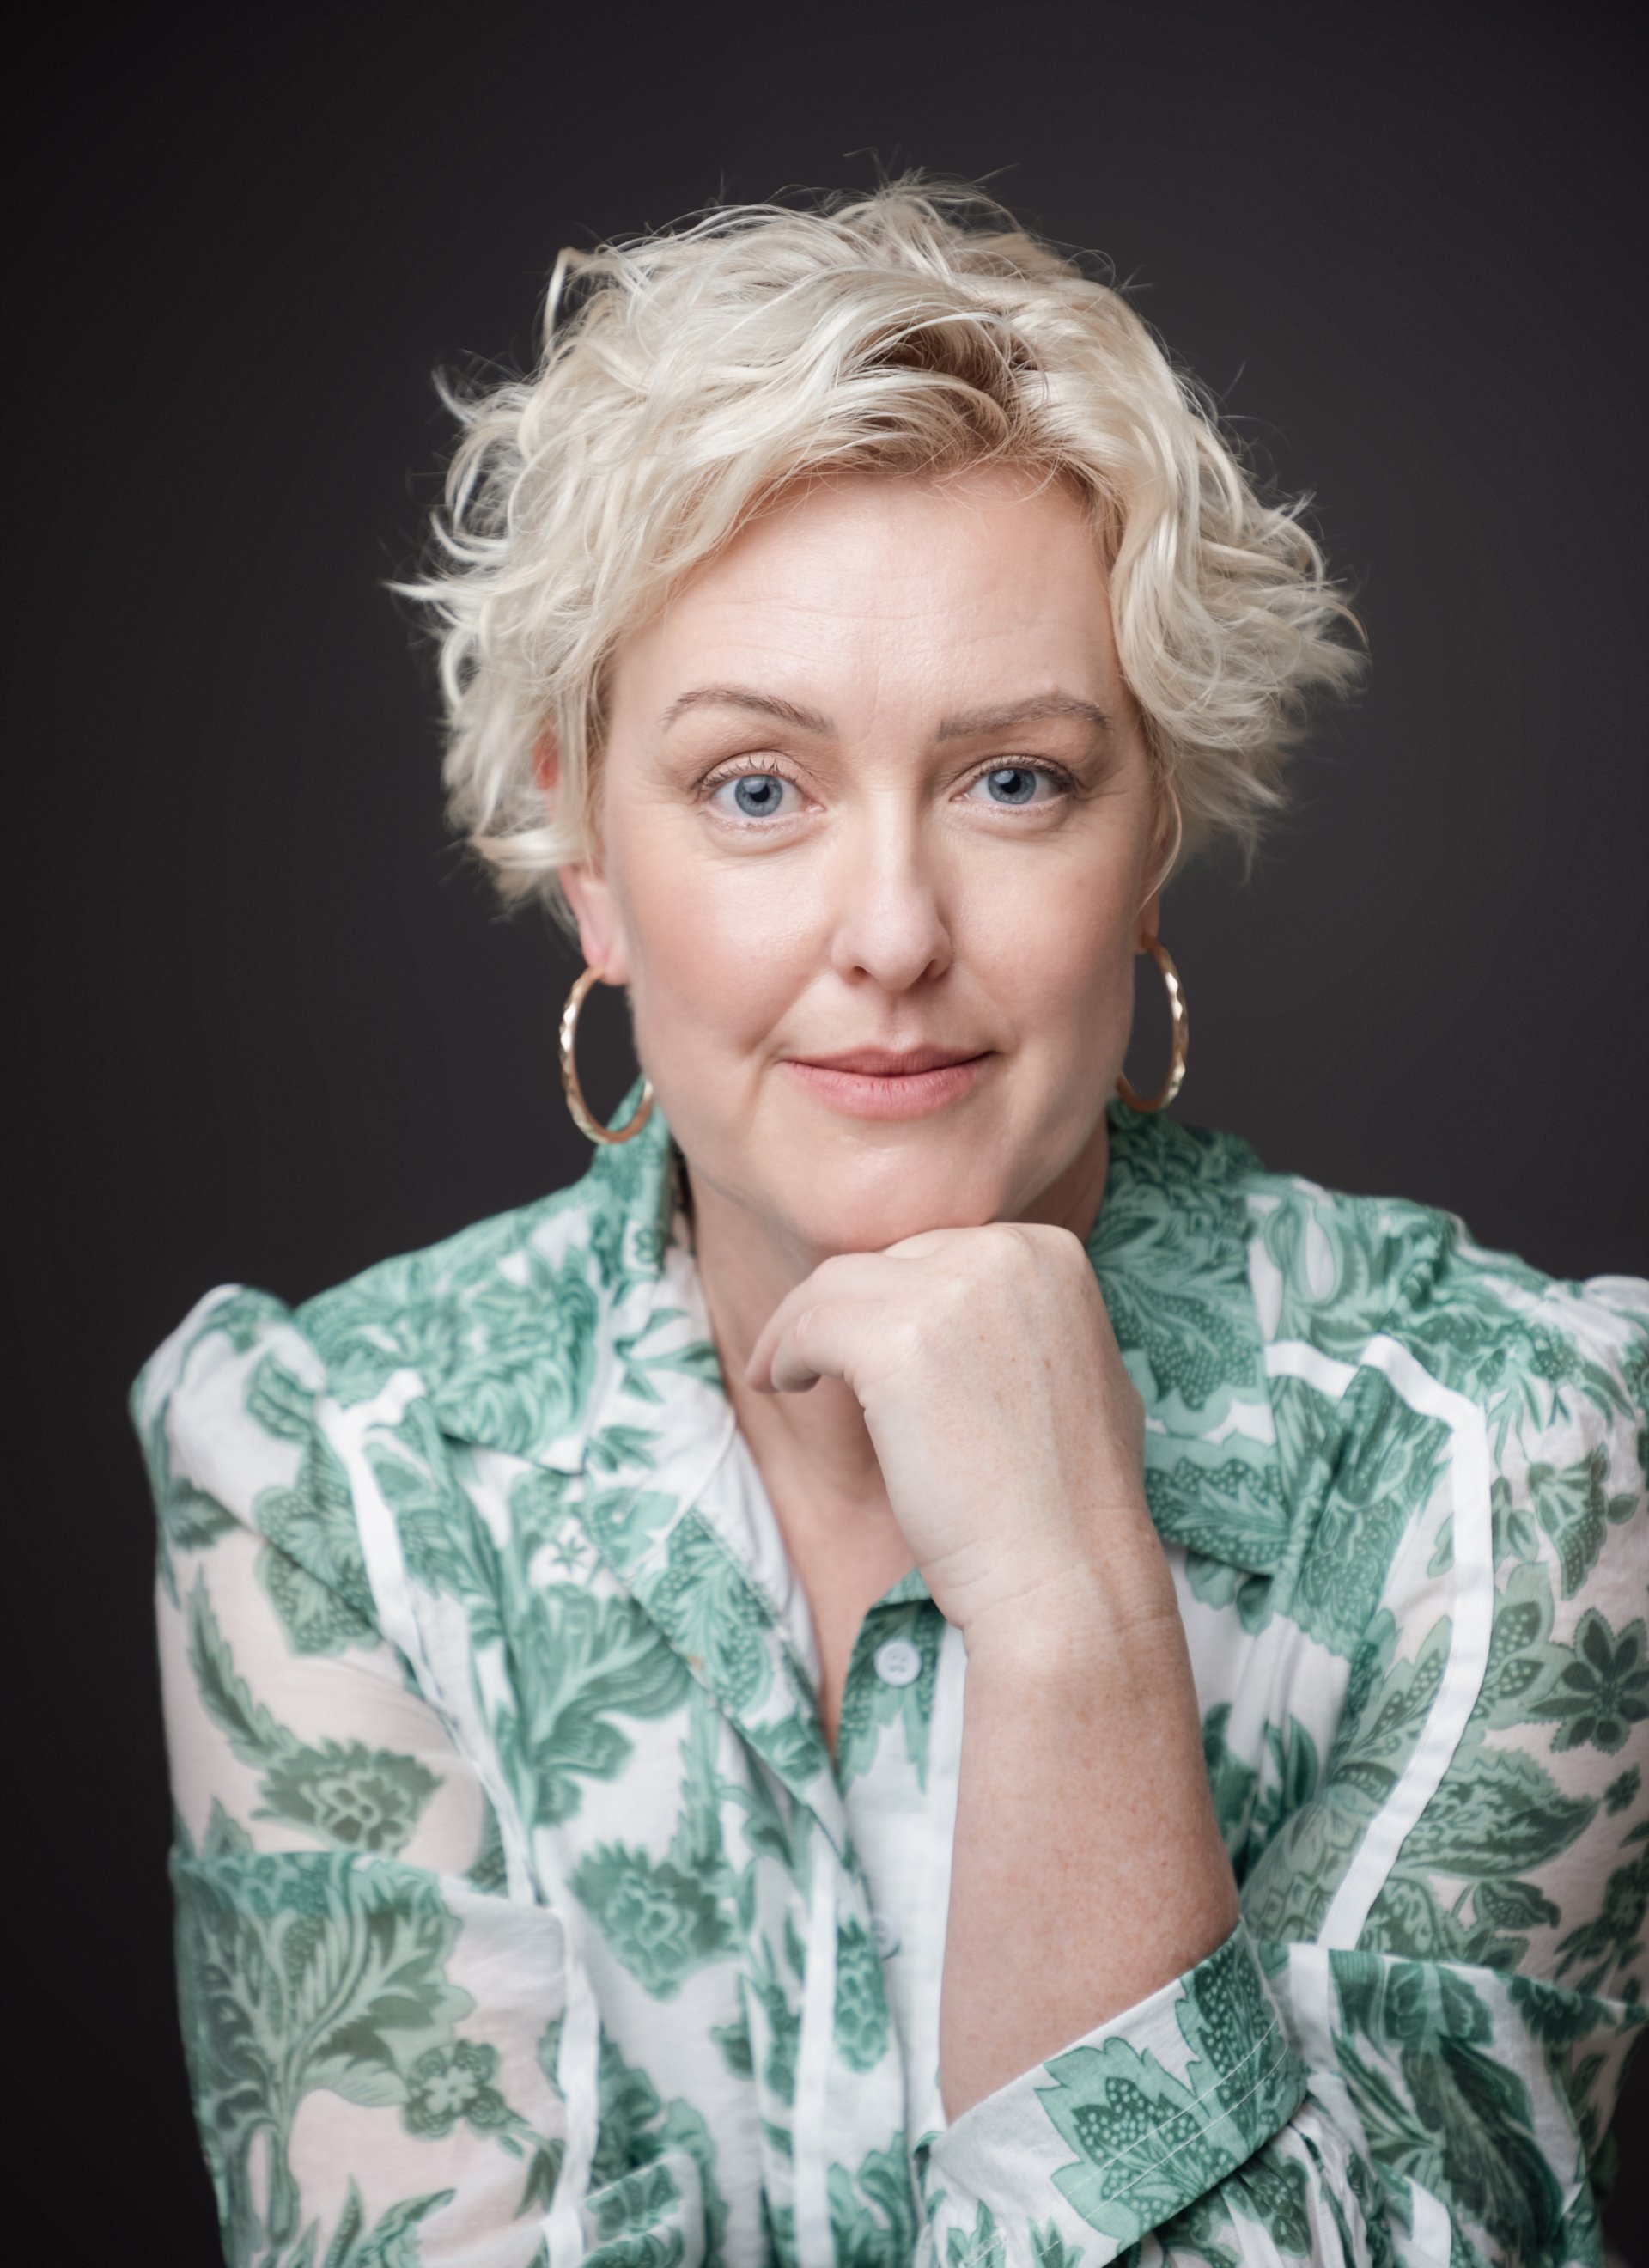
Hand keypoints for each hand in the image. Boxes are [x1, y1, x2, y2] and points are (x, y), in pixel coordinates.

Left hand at [744, 1224, 1169, 1644]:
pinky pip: (811, 1327)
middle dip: (842, 1309)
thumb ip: (1019, 1322)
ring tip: (779, 1373)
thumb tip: (955, 1320)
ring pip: (836, 1285)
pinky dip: (783, 1354)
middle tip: (805, 1355)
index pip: (936, 1253)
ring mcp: (951, 1292)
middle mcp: (1005, 1254)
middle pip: (884, 1263)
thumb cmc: (1067, 1498)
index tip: (858, 1337)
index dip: (889, 1298)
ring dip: (796, 1327)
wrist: (1068, 1569)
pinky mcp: (897, 1343)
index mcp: (1048, 1253)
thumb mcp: (1073, 1370)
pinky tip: (782, 1386)